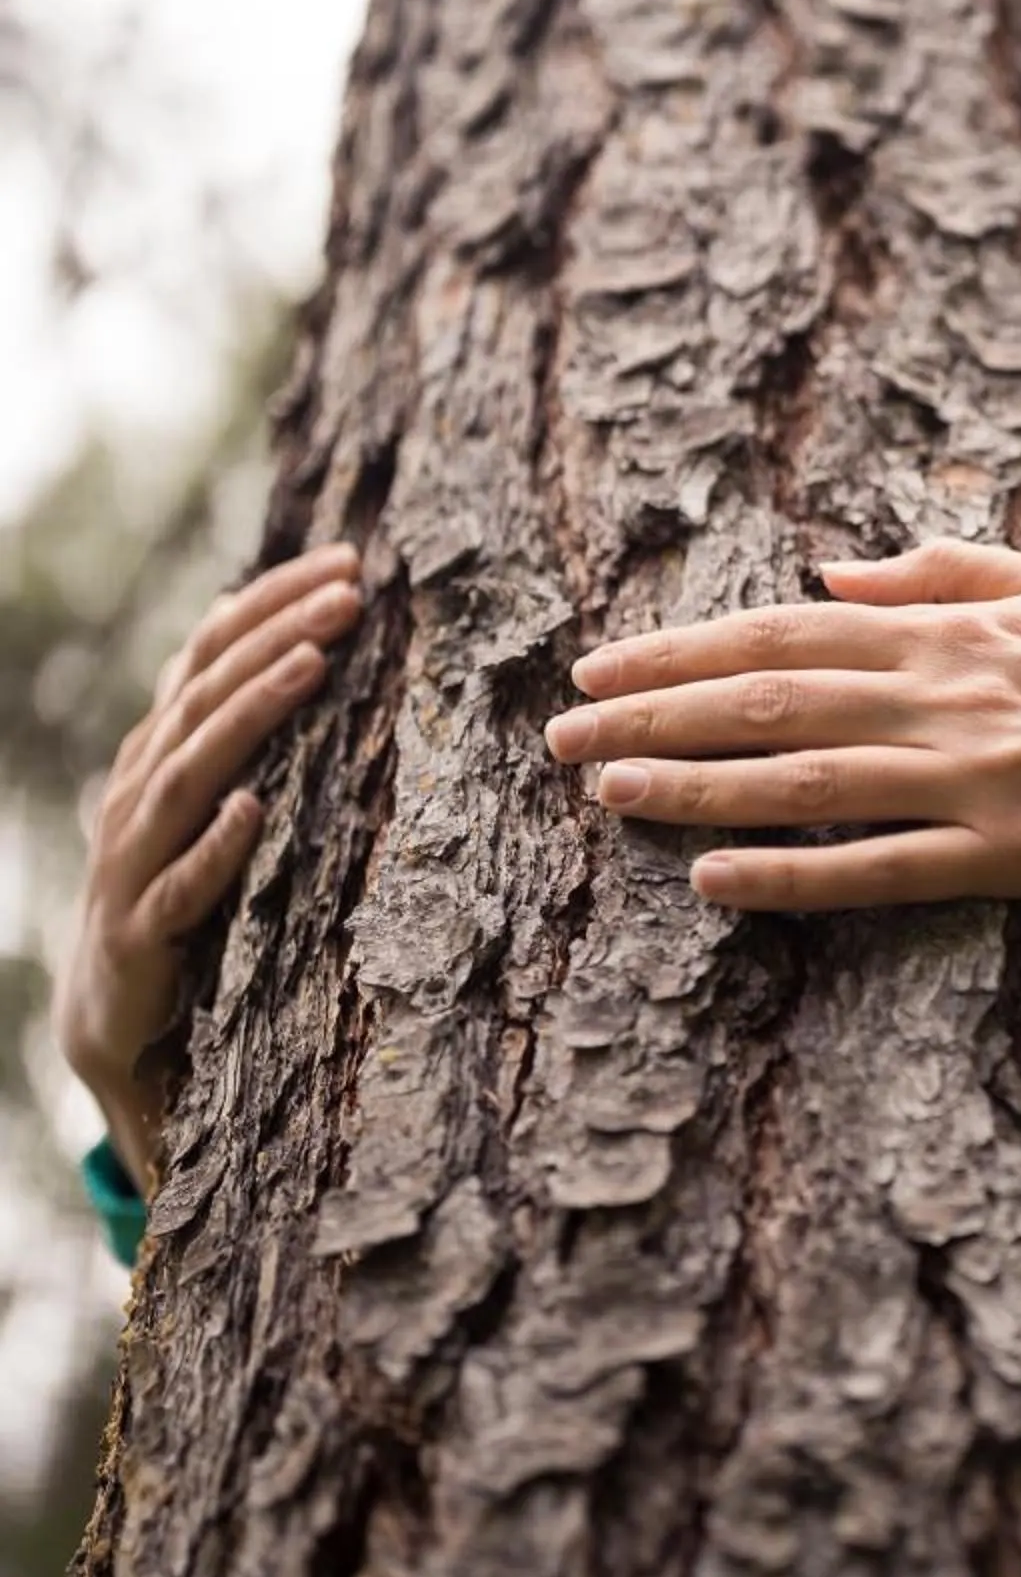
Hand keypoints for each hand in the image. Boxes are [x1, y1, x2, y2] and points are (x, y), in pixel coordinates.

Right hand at [53, 542, 363, 1191]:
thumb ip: (212, 707)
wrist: (113, 1015)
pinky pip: (182, 885)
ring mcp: (137, 858)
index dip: (274, 601)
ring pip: (193, 773)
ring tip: (311, 666)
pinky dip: (216, 845)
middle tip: (351, 595)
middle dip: (280, 636)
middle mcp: (143, 787)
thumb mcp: (190, 787)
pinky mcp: (145, 930)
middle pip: (208, 695)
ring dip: (252, 715)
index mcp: (161, 746)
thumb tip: (242, 606)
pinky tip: (253, 810)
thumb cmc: (168, 884)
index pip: (212, 649)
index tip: (349, 561)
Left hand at [543, 537, 1020, 933]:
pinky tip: (714, 882)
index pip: (790, 626)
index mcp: (961, 625)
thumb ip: (950, 568)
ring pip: (805, 778)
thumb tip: (833, 563)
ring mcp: (982, 779)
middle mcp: (956, 694)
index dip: (683, 647)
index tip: (600, 666)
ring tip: (603, 795)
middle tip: (559, 736)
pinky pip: (882, 871)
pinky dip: (792, 874)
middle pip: (772, 697)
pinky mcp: (1017, 860)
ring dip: (692, 786)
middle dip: (654, 715)